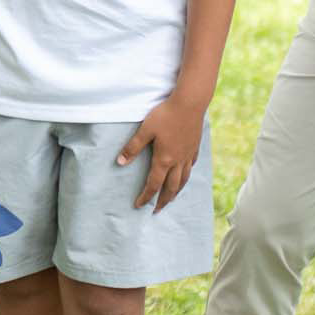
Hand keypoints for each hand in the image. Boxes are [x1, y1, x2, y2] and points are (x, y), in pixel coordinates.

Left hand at [120, 93, 204, 209]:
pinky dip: (186, 176)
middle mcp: (178, 161)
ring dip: (176, 192)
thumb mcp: (145, 130)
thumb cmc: (165, 115)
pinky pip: (191, 167)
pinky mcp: (195, 147)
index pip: (153, 184)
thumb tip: (120, 163)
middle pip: (171, 188)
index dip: (145, 197)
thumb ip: (133, 147)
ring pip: (184, 180)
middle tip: (157, 211)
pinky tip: (184, 175)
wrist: (190, 103)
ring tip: (171, 199)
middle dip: (163, 201)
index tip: (139, 206)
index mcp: (164, 159)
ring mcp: (188, 155)